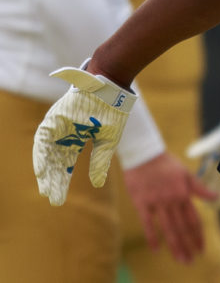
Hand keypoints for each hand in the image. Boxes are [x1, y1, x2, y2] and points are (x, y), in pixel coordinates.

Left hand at [33, 66, 135, 205]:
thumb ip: (100, 161)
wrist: (110, 87)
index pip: (67, 163)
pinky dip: (41, 155)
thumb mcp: (108, 140)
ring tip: (46, 188)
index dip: (63, 180)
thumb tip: (97, 184)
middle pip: (56, 161)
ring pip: (47, 152)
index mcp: (78, 138)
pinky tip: (42, 170)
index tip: (59, 198)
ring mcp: (58, 126)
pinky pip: (42, 139)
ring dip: (46, 171)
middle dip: (54, 180)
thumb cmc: (112, 110)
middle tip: (53, 199)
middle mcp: (64, 133)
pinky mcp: (53, 119)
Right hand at [123, 151, 217, 263]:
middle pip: (182, 227)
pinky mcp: (142, 203)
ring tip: (181, 259)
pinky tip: (156, 249)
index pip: (194, 219)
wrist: (145, 154)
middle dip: (188, 245)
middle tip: (192, 260)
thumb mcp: (186, 174)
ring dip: (175, 245)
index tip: (201, 249)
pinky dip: (152, 236)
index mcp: (184, 194)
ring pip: (168, 228)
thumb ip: (200, 189)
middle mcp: (172, 200)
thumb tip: (217, 198)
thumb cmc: (167, 164)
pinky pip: (147, 223)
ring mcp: (157, 203)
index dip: (198, 235)